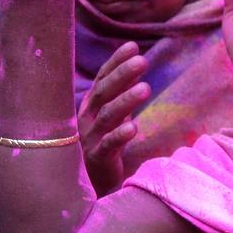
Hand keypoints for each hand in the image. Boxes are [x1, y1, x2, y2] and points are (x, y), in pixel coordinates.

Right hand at [76, 41, 148, 194]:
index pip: (102, 79)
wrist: (89, 186)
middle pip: (103, 93)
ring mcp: (89, 139)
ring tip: (146, 88)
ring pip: (107, 117)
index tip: (133, 46)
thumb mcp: (113, 116)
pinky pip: (108, 146)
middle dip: (122, 75)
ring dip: (126, 101)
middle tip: (142, 60)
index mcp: (90, 106)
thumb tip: (137, 63)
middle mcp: (86, 119)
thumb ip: (123, 93)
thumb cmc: (103, 146)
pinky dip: (120, 136)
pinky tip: (134, 127)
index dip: (115, 62)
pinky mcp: (96, 160)